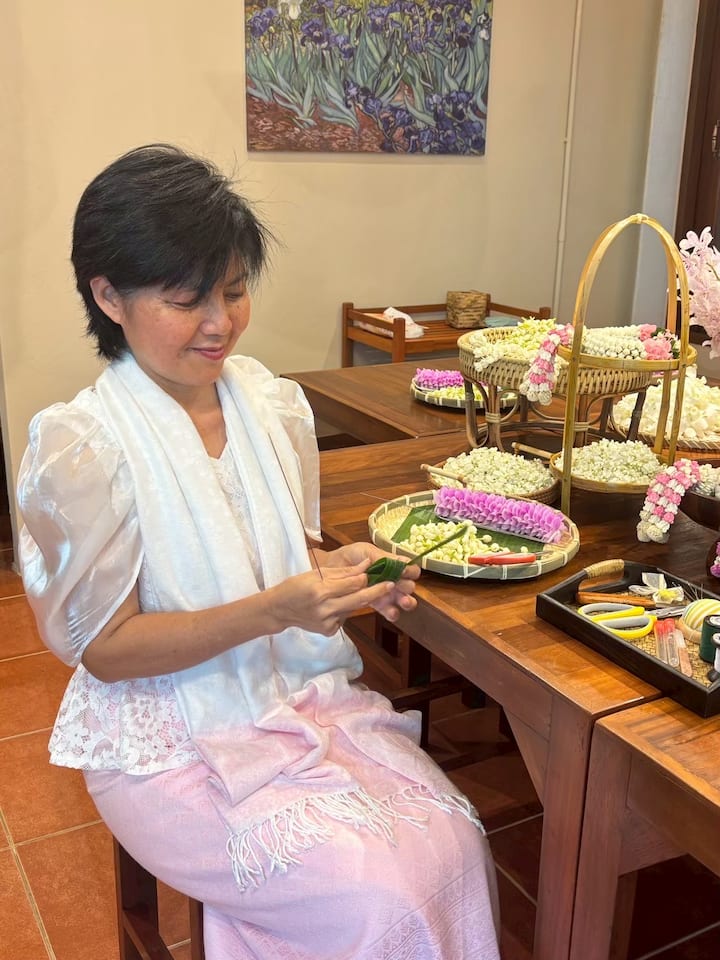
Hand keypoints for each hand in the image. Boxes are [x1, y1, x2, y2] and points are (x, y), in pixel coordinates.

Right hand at [267, 560, 403, 635]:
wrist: (279, 610)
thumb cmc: (295, 587)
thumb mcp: (315, 574)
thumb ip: (342, 572)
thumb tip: (365, 566)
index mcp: (320, 592)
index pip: (351, 584)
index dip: (365, 578)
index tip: (379, 573)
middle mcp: (325, 609)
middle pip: (358, 599)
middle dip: (376, 591)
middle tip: (391, 584)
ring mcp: (328, 623)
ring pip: (353, 608)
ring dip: (360, 598)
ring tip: (364, 590)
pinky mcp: (330, 631)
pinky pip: (345, 616)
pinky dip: (347, 608)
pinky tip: (338, 603)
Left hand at [319, 542, 418, 622]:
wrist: (330, 568)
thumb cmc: (349, 557)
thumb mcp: (365, 551)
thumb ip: (381, 557)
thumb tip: (399, 561)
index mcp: (392, 565)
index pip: (410, 569)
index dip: (410, 571)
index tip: (403, 571)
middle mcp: (392, 579)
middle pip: (409, 586)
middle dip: (408, 588)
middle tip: (402, 588)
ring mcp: (385, 593)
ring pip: (403, 600)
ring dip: (405, 602)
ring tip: (402, 602)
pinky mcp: (376, 605)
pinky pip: (389, 611)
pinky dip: (392, 612)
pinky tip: (391, 612)